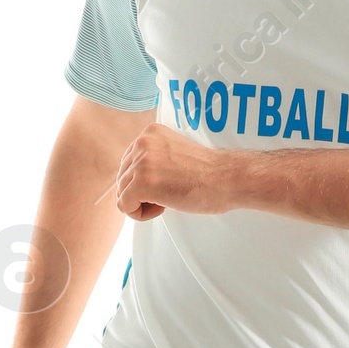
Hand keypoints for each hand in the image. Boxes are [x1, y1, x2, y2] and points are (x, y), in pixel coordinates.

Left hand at [115, 125, 236, 219]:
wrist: (227, 179)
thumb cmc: (208, 173)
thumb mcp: (175, 153)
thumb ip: (153, 158)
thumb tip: (132, 179)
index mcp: (149, 133)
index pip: (128, 162)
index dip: (144, 181)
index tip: (167, 183)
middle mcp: (142, 143)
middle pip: (122, 178)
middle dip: (141, 193)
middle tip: (168, 194)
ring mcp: (141, 162)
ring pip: (122, 193)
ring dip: (142, 204)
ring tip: (166, 201)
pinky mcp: (142, 183)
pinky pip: (124, 206)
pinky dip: (139, 214)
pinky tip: (162, 208)